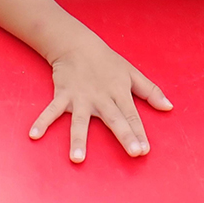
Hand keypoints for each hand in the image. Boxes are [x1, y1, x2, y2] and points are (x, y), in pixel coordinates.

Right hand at [29, 38, 172, 161]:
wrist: (79, 44)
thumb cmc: (108, 61)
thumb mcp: (132, 73)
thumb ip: (150, 91)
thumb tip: (169, 107)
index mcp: (120, 92)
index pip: (132, 115)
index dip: (139, 132)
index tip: (145, 151)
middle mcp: (102, 97)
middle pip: (115, 119)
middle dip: (125, 135)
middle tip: (134, 153)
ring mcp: (82, 97)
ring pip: (81, 120)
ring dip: (78, 138)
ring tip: (77, 158)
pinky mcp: (63, 94)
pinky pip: (52, 110)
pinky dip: (42, 121)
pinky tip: (34, 135)